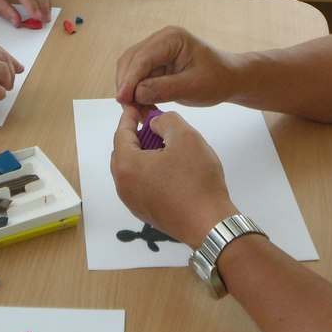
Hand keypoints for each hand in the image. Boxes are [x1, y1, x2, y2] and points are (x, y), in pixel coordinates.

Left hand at [110, 105, 237, 246]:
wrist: (210, 226)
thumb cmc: (196, 180)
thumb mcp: (185, 137)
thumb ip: (166, 121)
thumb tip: (155, 124)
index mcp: (127, 166)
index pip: (121, 134)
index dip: (129, 117)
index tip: (137, 106)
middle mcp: (123, 186)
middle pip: (124, 153)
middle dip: (137, 136)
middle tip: (156, 126)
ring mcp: (134, 203)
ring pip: (133, 170)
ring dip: (145, 155)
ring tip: (166, 147)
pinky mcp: (147, 214)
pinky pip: (142, 185)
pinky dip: (150, 172)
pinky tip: (171, 170)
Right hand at [115, 26, 237, 106]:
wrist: (229, 79)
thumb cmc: (218, 79)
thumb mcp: (194, 87)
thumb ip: (165, 89)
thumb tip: (137, 93)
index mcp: (171, 38)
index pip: (142, 58)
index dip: (130, 80)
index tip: (123, 100)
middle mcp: (160, 40)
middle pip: (131, 62)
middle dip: (127, 86)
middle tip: (129, 111)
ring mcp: (156, 51)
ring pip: (130, 70)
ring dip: (130, 92)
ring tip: (138, 113)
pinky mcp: (155, 63)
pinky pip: (138, 78)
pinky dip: (137, 94)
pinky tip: (143, 108)